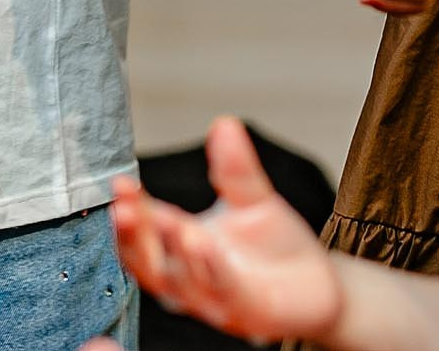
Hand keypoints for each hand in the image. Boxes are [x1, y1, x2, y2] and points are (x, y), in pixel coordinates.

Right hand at [109, 118, 344, 342]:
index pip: (146, 228)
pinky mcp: (247, 314)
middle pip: (149, 262)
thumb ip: (234, 169)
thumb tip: (224, 124)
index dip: (130, 208)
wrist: (318, 284)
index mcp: (182, 245)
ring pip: (184, 283)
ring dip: (179, 256)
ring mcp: (215, 300)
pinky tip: (206, 247)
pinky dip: (213, 271)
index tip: (120, 184)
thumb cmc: (274, 245)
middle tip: (125, 211)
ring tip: (178, 227)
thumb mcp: (251, 200)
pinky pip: (225, 294)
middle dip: (135, 238)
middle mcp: (189, 277)